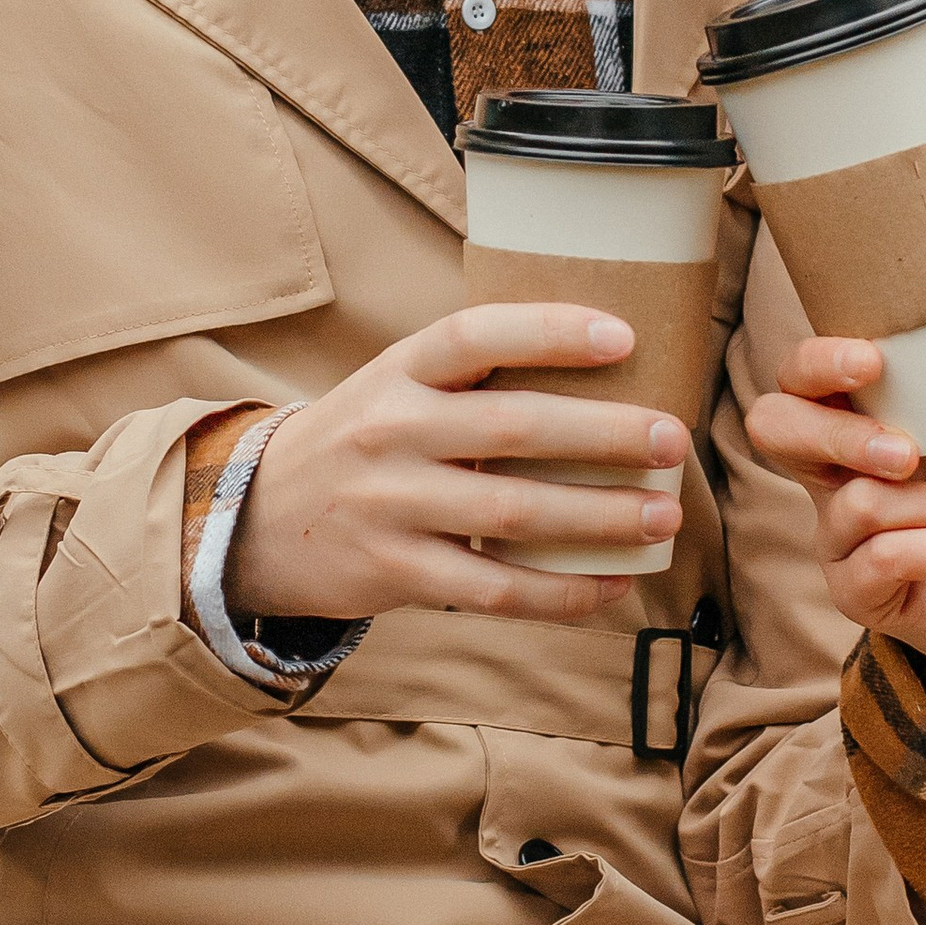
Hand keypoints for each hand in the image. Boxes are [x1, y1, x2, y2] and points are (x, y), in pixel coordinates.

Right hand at [228, 304, 686, 624]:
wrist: (253, 521)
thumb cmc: (361, 443)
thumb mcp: (393, 388)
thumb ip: (470, 377)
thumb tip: (601, 360)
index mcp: (397, 372)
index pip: (475, 336)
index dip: (550, 331)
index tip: (623, 337)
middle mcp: (391, 432)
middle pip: (514, 429)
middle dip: (606, 434)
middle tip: (672, 439)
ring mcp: (391, 505)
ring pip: (514, 515)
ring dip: (601, 518)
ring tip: (664, 515)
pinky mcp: (396, 572)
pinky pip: (494, 589)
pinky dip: (561, 593)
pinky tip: (614, 585)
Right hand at [743, 263, 925, 728]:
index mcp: (869, 423)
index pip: (799, 377)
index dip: (815, 362)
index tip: (872, 361)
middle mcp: (841, 478)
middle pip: (772, 427)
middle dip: (836, 432)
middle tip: (907, 451)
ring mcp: (845, 542)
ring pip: (844, 506)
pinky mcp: (866, 600)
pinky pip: (869, 568)